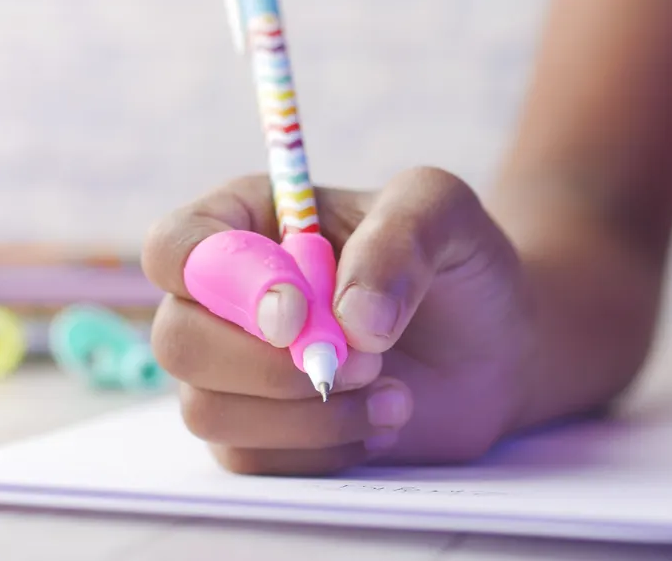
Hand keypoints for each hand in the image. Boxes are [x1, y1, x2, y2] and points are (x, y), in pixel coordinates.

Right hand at [142, 167, 534, 474]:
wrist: (496, 348)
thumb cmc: (456, 264)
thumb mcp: (444, 211)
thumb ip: (400, 237)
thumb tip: (348, 321)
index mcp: (248, 221)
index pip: (175, 247)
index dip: (223, 283)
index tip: (296, 313)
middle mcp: (225, 298)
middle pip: (179, 340)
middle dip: (267, 365)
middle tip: (364, 361)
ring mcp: (236, 372)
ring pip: (209, 411)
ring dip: (307, 415)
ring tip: (392, 392)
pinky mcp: (263, 434)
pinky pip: (252, 460)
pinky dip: (323, 450)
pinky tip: (382, 422)